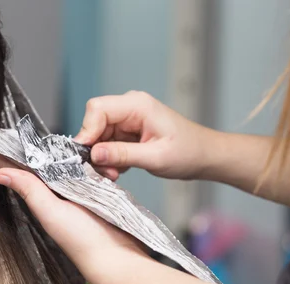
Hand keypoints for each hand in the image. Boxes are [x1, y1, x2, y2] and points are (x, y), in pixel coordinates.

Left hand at [0, 133, 148, 277]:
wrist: (115, 256)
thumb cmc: (82, 240)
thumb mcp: (51, 213)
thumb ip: (30, 191)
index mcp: (40, 195)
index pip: (11, 168)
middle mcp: (53, 192)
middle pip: (30, 162)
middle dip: (12, 145)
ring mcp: (73, 191)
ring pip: (56, 162)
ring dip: (42, 149)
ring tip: (17, 133)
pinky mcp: (93, 190)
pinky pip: (81, 167)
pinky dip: (77, 157)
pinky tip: (71, 148)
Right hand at [75, 91, 219, 180]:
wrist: (203, 156)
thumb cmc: (188, 152)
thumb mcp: (155, 158)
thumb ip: (122, 154)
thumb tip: (93, 154)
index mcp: (137, 105)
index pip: (97, 109)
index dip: (87, 131)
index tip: (86, 155)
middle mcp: (129, 108)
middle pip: (94, 123)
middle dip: (95, 149)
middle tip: (105, 171)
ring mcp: (127, 120)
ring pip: (98, 136)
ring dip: (102, 157)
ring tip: (115, 173)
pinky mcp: (126, 132)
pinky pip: (106, 143)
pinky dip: (109, 159)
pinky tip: (120, 169)